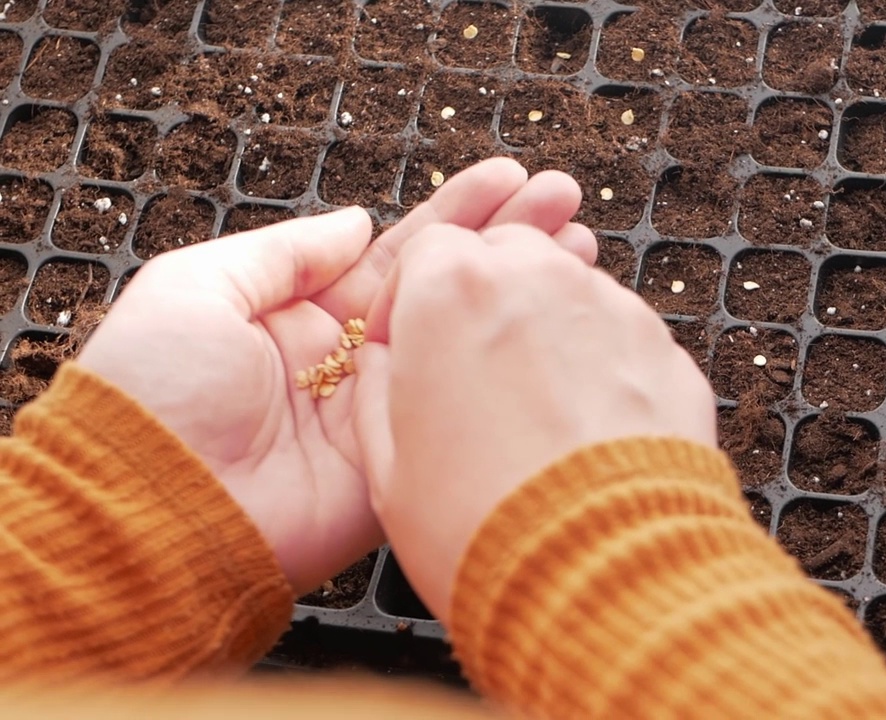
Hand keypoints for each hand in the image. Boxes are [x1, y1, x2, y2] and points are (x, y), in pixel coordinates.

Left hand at [77, 159, 596, 592]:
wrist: (147, 512)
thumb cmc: (151, 394)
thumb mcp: (195, 288)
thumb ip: (282, 251)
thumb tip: (357, 221)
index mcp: (303, 317)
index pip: (398, 254)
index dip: (456, 215)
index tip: (509, 180)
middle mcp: (351, 362)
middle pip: (446, 292)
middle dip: (506, 244)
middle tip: (565, 202)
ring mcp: (382, 415)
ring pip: (465, 347)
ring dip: (521, 299)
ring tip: (580, 251)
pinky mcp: (402, 467)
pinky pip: (459, 415)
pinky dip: (508, 376)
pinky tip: (552, 332)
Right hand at [354, 223, 717, 622]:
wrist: (604, 574)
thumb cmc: (486, 526)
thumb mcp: (387, 469)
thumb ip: (374, 392)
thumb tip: (379, 365)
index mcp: (453, 291)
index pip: (427, 248)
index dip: (411, 297)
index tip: (409, 341)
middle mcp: (539, 279)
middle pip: (504, 254)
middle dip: (483, 298)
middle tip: (474, 368)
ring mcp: (613, 309)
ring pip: (568, 291)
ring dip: (545, 328)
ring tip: (535, 410)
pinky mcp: (666, 350)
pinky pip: (620, 338)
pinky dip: (600, 364)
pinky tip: (585, 428)